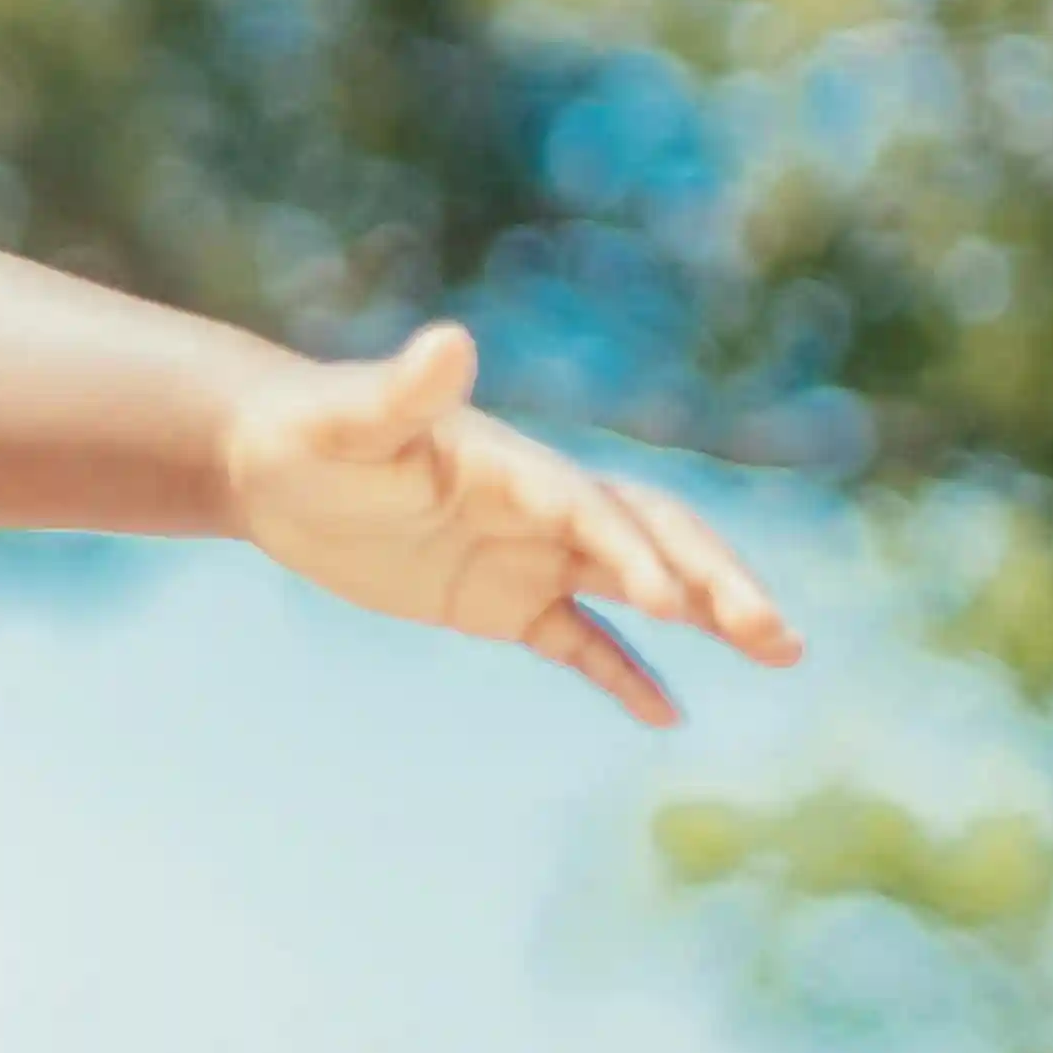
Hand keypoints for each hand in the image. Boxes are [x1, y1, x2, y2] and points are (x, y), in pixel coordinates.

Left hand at [225, 323, 799, 724]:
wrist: (272, 460)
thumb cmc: (307, 433)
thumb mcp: (347, 422)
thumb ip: (401, 391)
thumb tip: (449, 340)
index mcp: (514, 466)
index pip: (586, 508)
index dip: (624, 549)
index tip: (663, 599)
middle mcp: (542, 507)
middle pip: (651, 540)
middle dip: (711, 582)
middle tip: (773, 634)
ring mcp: (530, 554)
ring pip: (642, 587)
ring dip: (706, 613)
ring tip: (780, 652)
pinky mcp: (503, 601)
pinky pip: (579, 642)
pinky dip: (623, 673)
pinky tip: (668, 712)